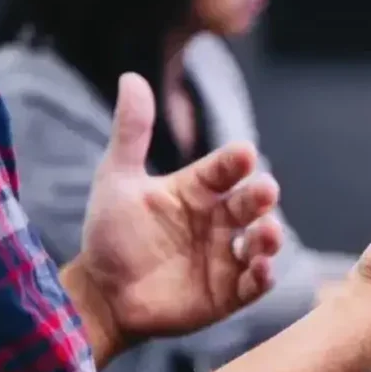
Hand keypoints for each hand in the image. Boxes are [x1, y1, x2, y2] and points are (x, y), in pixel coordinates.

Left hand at [72, 73, 283, 355]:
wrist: (101, 294)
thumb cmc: (111, 234)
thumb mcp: (117, 180)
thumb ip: (131, 133)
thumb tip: (132, 77)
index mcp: (198, 191)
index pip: (224, 169)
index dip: (234, 162)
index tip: (244, 153)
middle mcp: (218, 221)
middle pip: (249, 204)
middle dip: (261, 196)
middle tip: (266, 190)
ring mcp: (226, 256)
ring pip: (260, 243)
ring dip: (270, 237)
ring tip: (268, 233)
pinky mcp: (228, 293)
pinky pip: (254, 284)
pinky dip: (263, 276)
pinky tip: (261, 268)